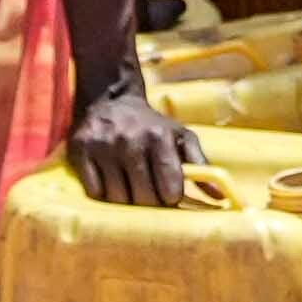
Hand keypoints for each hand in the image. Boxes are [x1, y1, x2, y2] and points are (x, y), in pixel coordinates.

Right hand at [62, 80, 203, 208]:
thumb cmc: (152, 125)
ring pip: (117, 198)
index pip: (169, 187)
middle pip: (144, 197)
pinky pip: (94, 192)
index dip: (171, 197)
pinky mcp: (80, 151)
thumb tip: (220, 198)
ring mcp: (103, 146)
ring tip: (130, 190)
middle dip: (150, 203)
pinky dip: (104, 195)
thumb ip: (201, 165)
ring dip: (126, 201)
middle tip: (150, 196)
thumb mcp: (181, 136)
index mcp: (159, 137)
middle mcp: (130, 140)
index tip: (169, 195)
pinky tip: (111, 184)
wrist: (110, 98)